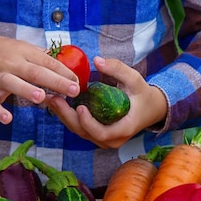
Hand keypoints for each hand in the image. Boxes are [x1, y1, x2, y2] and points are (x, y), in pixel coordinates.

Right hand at [0, 33, 79, 123]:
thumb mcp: (17, 47)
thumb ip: (37, 57)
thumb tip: (63, 65)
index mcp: (22, 52)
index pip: (47, 62)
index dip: (64, 72)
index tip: (79, 82)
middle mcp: (10, 63)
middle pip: (35, 72)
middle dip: (55, 81)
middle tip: (73, 91)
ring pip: (13, 83)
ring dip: (27, 90)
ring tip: (42, 98)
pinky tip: (8, 119)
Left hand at [46, 56, 167, 148]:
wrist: (150, 109)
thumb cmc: (143, 94)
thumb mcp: (135, 79)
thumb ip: (117, 69)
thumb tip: (97, 60)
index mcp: (123, 129)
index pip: (102, 133)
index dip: (88, 123)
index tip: (80, 107)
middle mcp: (111, 139)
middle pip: (84, 132)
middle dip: (67, 116)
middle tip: (53, 98)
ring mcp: (103, 139)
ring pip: (79, 131)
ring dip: (63, 115)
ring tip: (50, 98)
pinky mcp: (96, 135)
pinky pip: (79, 128)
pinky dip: (67, 115)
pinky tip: (56, 102)